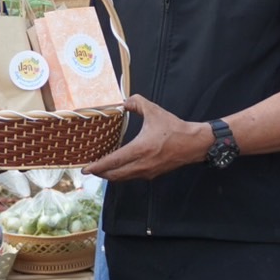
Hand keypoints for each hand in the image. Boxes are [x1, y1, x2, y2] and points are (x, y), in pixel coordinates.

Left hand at [84, 95, 207, 181]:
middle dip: (100, 173)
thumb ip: (136, 103)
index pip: (113, 161)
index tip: (86, 168)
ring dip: (111, 175)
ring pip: (123, 178)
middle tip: (89, 169)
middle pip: (115, 175)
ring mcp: (147, 172)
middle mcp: (142, 164)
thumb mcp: (154, 111)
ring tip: (101, 169)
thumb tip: (124, 101)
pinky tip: (119, 168)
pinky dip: (122, 174)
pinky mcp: (153, 174)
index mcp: (140, 149)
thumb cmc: (174, 128)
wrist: (194, 144)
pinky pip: (132, 177)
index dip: (98, 166)